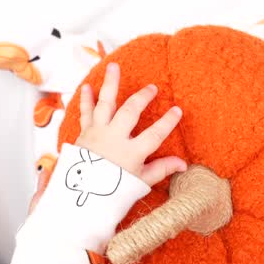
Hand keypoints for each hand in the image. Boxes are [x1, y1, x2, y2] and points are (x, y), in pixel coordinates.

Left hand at [76, 62, 186, 185]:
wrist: (81, 197)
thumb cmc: (112, 191)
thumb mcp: (139, 182)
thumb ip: (161, 169)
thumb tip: (183, 164)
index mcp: (131, 153)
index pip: (154, 134)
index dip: (168, 122)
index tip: (177, 110)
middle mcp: (114, 139)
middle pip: (130, 112)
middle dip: (142, 97)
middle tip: (152, 88)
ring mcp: (97, 134)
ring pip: (105, 104)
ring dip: (110, 84)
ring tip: (114, 66)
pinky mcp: (84, 134)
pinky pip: (85, 113)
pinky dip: (86, 99)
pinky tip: (88, 86)